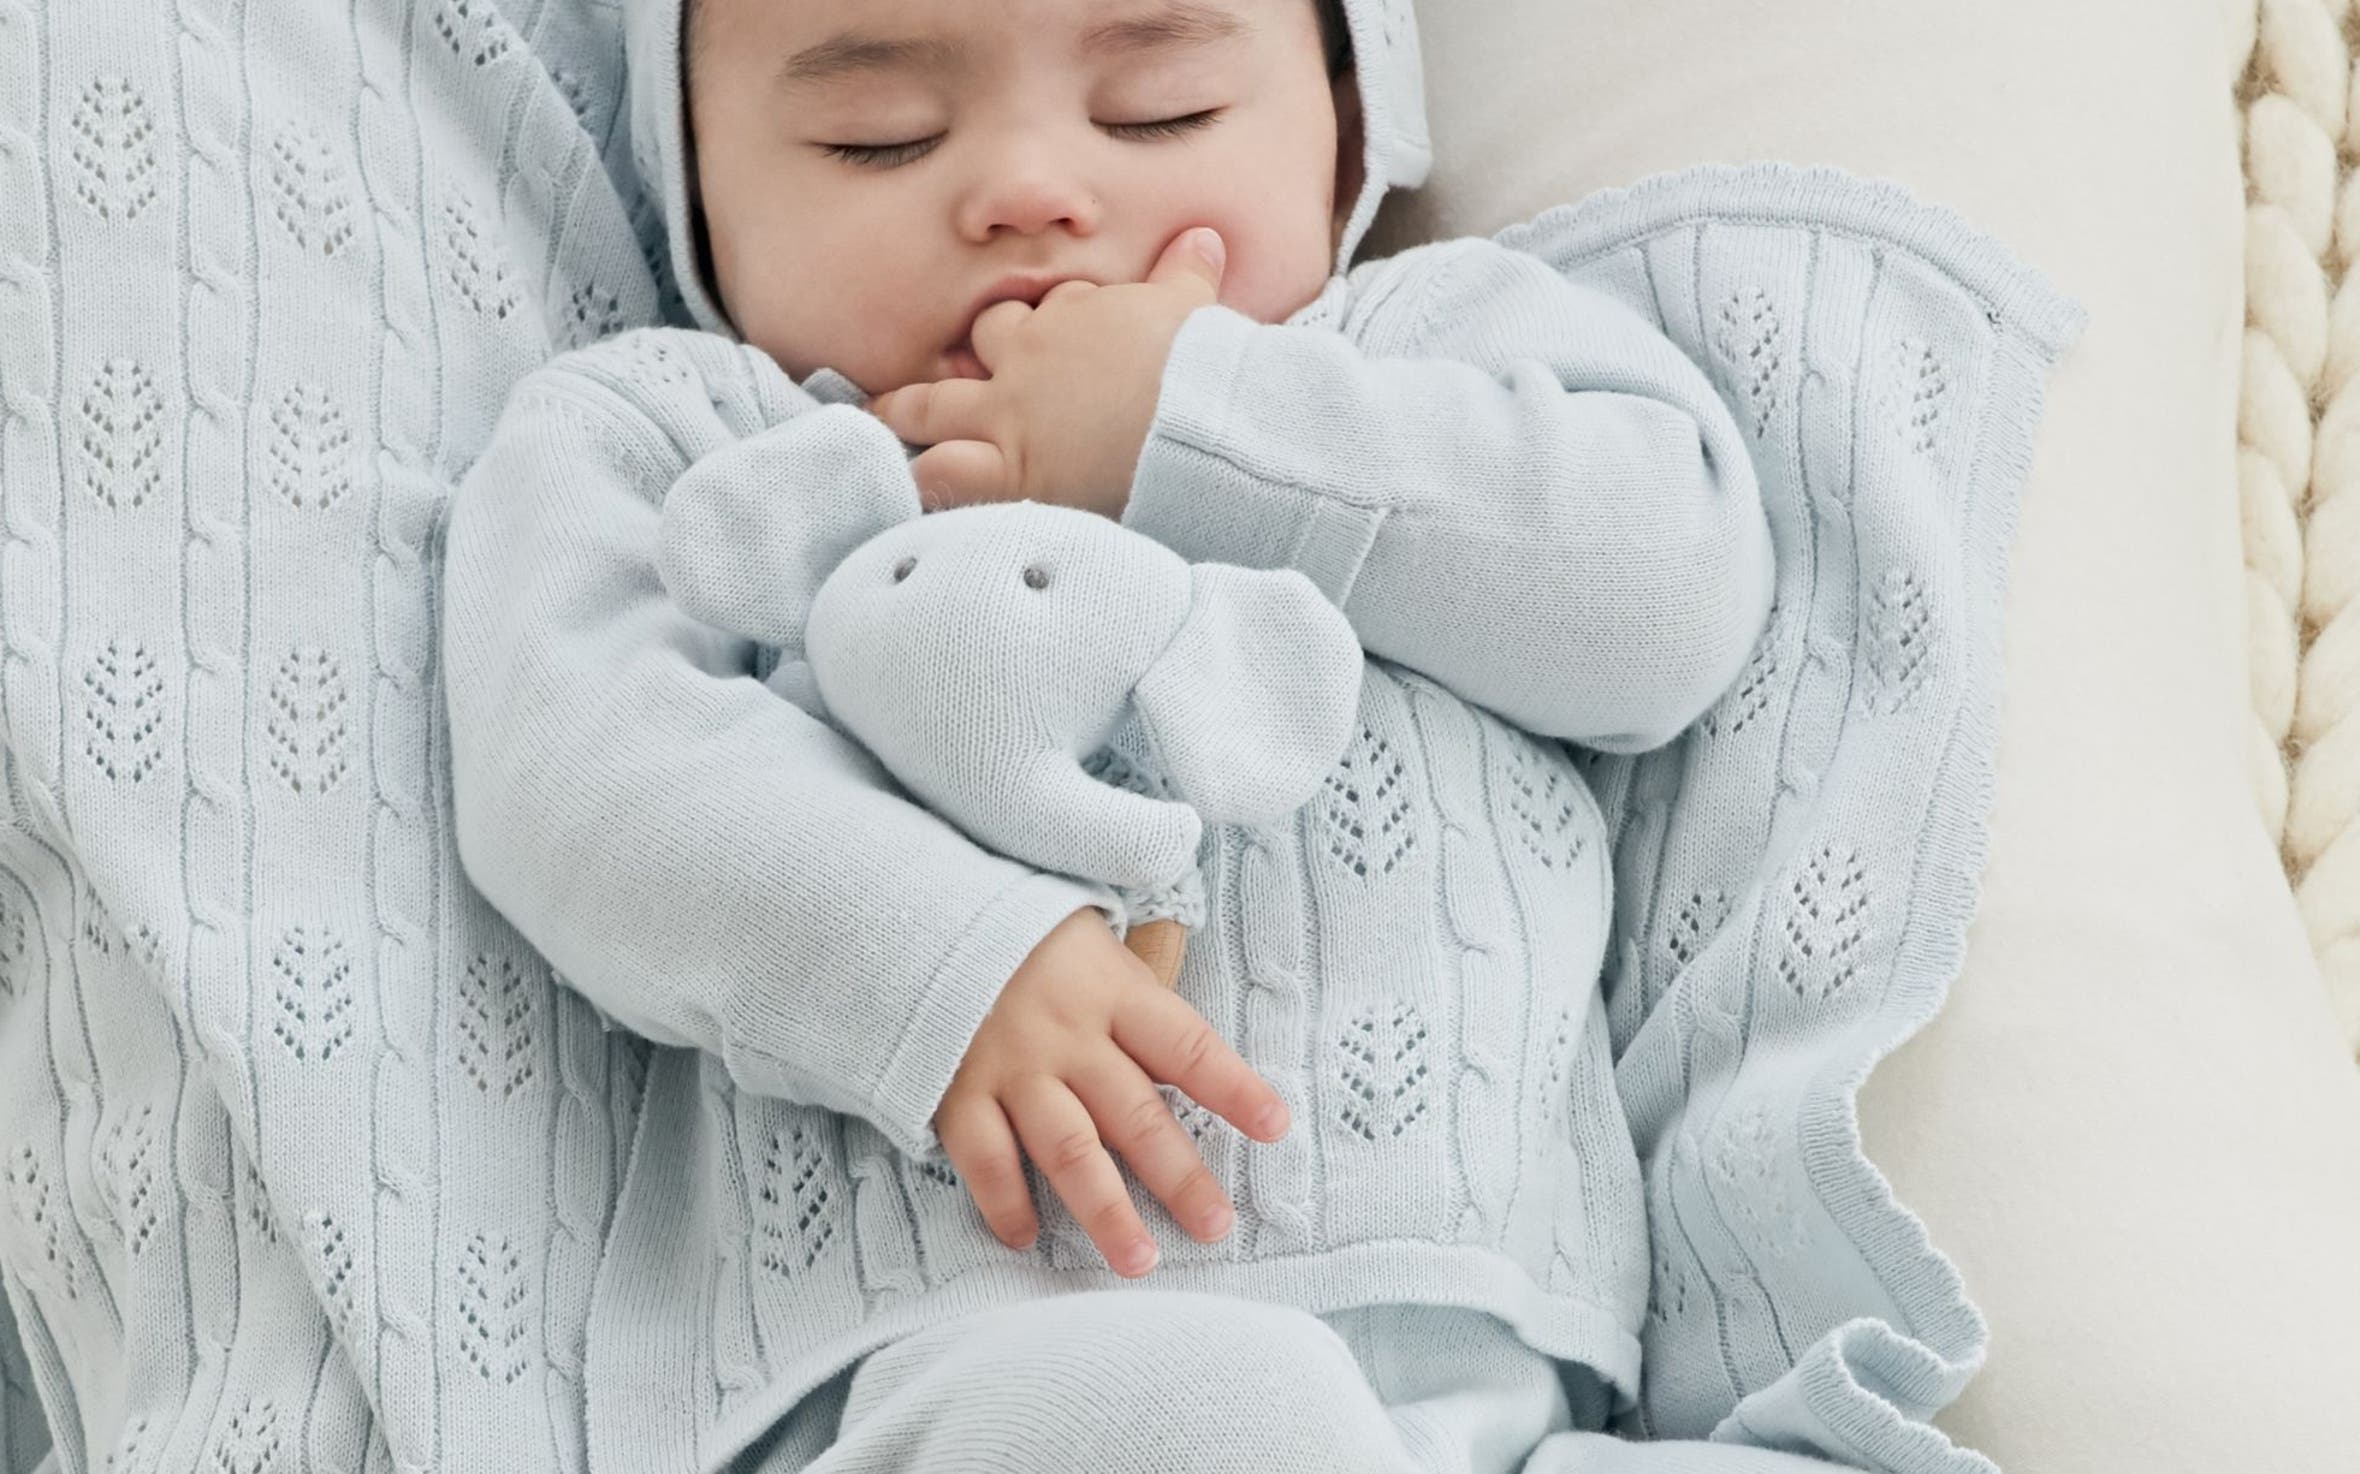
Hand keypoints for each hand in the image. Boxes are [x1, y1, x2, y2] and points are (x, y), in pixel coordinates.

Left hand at [864, 227, 1228, 518]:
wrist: (1191, 414)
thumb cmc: (1194, 359)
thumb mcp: (1190, 304)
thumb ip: (1186, 272)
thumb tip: (1203, 237)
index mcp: (1072, 315)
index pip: (1044, 308)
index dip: (1043, 320)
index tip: (1045, 333)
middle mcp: (1027, 357)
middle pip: (979, 340)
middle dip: (963, 352)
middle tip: (947, 368)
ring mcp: (1008, 413)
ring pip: (934, 406)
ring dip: (905, 413)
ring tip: (880, 421)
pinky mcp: (1008, 468)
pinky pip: (943, 473)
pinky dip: (919, 479)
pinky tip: (897, 486)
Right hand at [933, 905, 1287, 1277]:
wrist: (923, 915)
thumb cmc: (1033, 943)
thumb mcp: (1100, 951)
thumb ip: (1140, 1008)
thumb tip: (1200, 1066)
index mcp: (1113, 994)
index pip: (1184, 1045)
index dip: (1232, 1086)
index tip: (1275, 1127)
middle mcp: (1067, 1036)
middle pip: (1134, 1115)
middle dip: (1178, 1176)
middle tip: (1215, 1227)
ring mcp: (1011, 1068)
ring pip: (1067, 1150)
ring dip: (1105, 1210)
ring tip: (1139, 1260)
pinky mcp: (956, 1092)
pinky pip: (984, 1158)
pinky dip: (1004, 1202)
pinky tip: (1027, 1239)